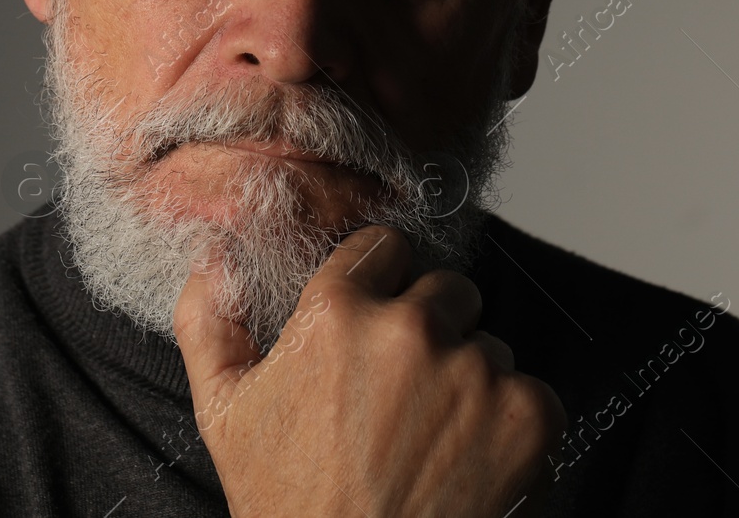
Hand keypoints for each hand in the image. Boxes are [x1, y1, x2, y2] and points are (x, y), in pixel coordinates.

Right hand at [174, 225, 565, 517]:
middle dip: (433, 329)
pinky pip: (531, 390)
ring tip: (433, 439)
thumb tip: (213, 261)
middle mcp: (410, 328)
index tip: (378, 320)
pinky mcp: (527, 413)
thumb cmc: (291, 506)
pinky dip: (511, 424)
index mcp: (336, 313)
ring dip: (471, 380)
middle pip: (447, 290)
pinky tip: (470, 461)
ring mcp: (475, 369)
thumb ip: (207, 323)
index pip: (385, 247)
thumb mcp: (224, 414)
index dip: (382, 283)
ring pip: (489, 344)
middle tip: (406, 393)